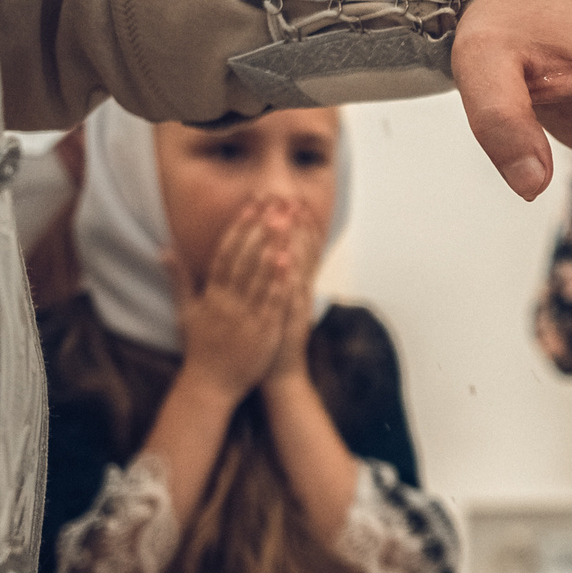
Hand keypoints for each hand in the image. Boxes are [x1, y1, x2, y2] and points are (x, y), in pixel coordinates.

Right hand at [167, 200, 290, 402]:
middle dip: (260, 229)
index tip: (252, 205)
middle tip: (274, 204)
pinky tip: (289, 263)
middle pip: (245, 258)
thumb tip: (164, 249)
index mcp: (212, 293)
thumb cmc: (199, 346)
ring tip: (284, 223)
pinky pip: (271, 302)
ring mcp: (245, 315)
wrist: (209, 384)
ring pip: (259, 276)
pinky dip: (279, 282)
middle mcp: (228, 300)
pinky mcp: (262, 331)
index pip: (225, 253)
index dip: (239, 227)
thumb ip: (178, 278)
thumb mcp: (185, 310)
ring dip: (271, 247)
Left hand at [262, 203, 325, 388]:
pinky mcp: (290, 319)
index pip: (296, 248)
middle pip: (300, 251)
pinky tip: (285, 256)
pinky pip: (290, 293)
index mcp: (292, 285)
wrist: (281, 374)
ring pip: (298, 266)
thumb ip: (276, 281)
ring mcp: (296, 304)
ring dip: (295, 240)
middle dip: (295, 224)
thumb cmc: (271, 338)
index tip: (289, 201)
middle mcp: (297, 291)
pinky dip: (289, 275)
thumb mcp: (277, 305)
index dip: (294, 225)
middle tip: (292, 199)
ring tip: (293, 215)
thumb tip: (273, 257)